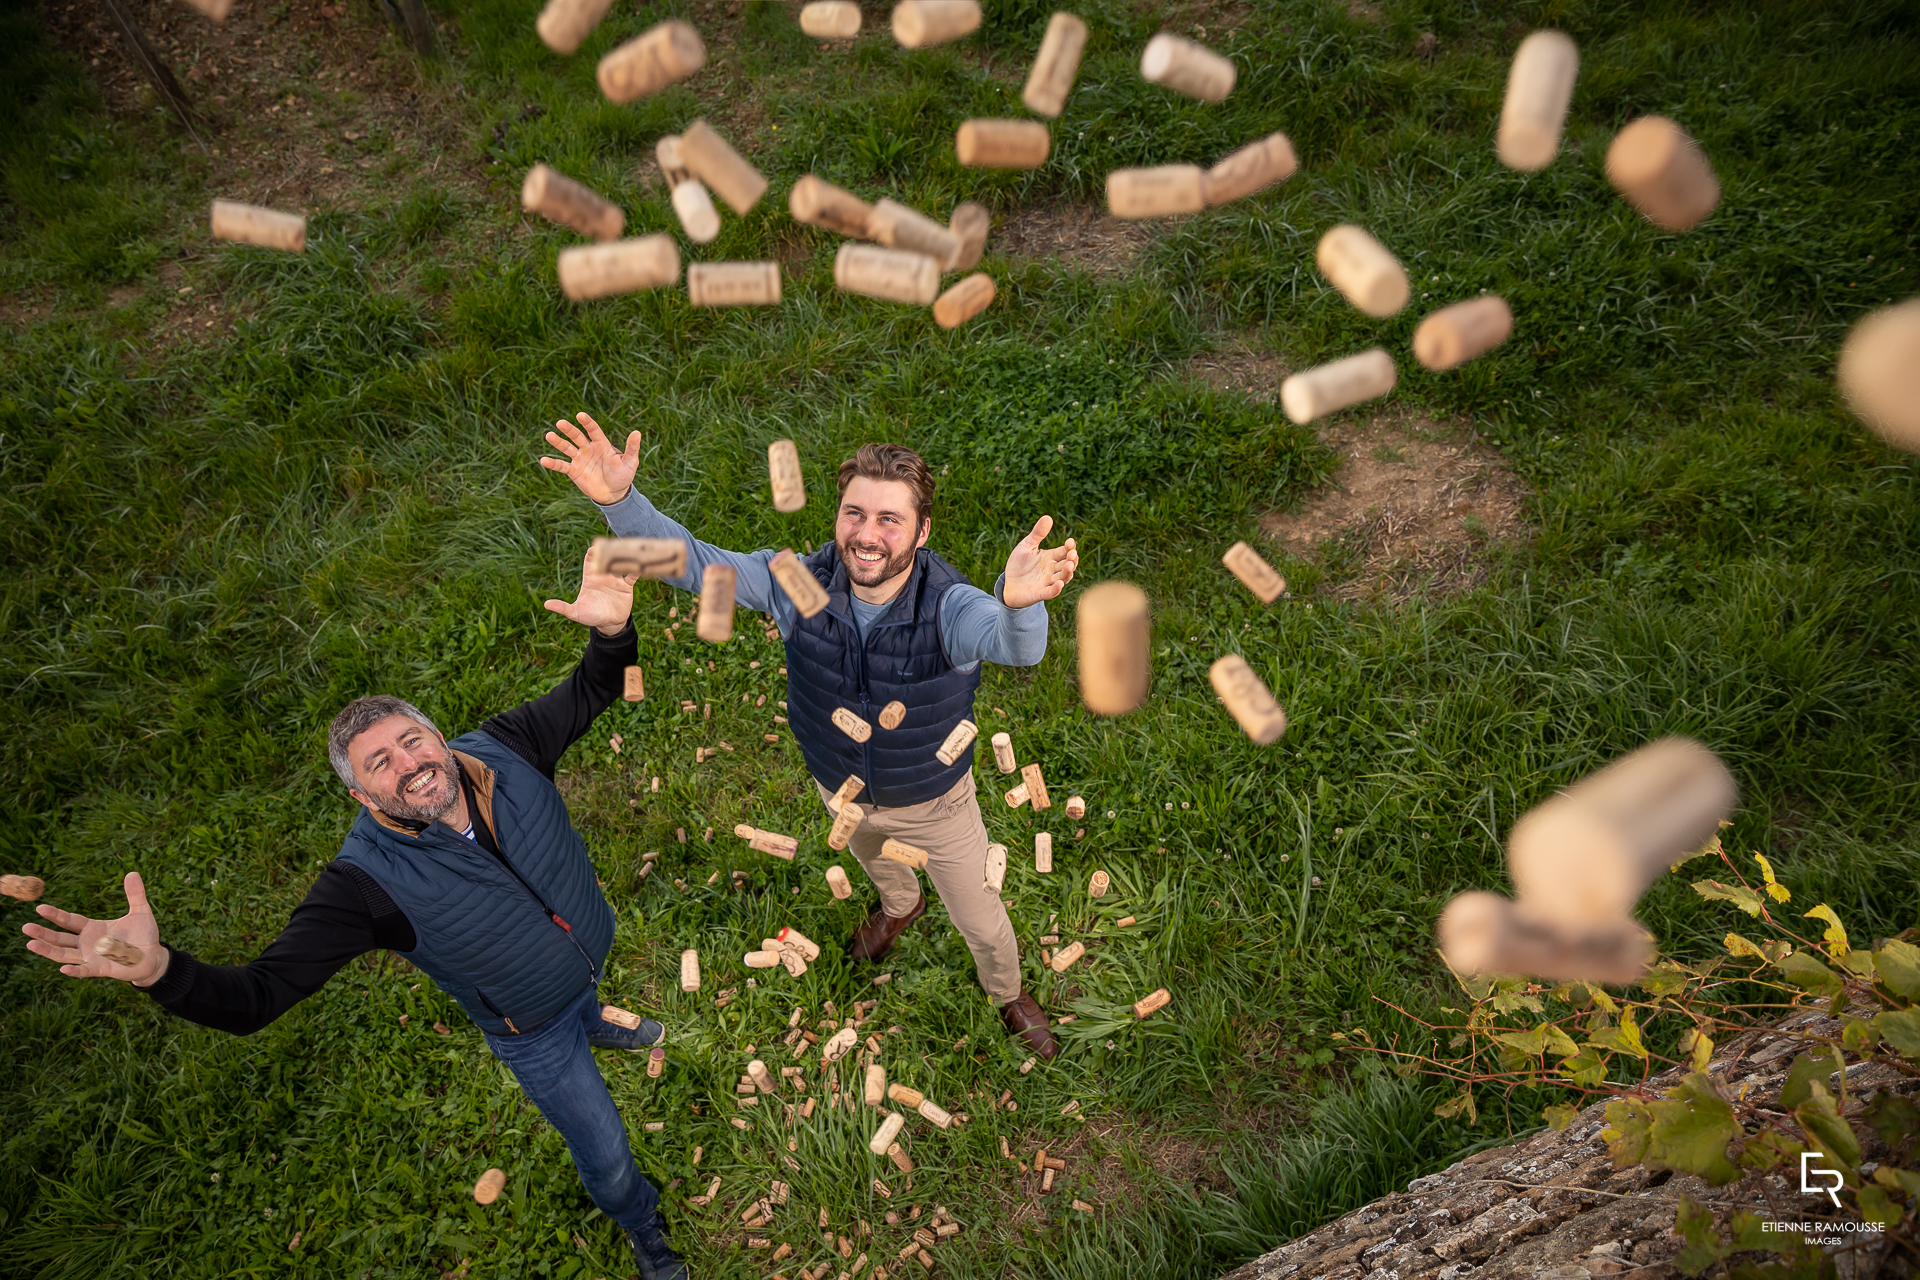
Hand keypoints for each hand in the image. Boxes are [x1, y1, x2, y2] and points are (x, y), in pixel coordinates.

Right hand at [23, 872, 168, 985]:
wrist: (153, 956)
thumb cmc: (143, 935)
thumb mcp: (140, 912)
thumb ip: (135, 894)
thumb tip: (132, 873)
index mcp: (93, 928)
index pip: (70, 920)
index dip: (55, 915)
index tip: (40, 908)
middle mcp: (88, 943)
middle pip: (60, 938)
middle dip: (44, 933)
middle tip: (25, 927)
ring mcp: (92, 957)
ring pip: (65, 954)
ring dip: (49, 951)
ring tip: (31, 944)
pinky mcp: (102, 969)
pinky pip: (85, 970)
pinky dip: (75, 970)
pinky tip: (64, 969)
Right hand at [539, 411, 640, 504]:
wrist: (614, 494)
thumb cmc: (623, 476)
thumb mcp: (631, 462)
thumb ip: (632, 448)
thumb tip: (637, 432)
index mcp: (601, 444)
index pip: (593, 430)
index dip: (587, 423)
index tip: (580, 415)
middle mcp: (588, 449)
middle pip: (577, 436)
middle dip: (569, 429)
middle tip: (560, 423)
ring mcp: (580, 459)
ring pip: (567, 448)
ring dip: (558, 442)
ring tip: (549, 435)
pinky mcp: (574, 471)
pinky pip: (562, 466)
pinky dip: (553, 463)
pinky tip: (543, 460)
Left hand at [545, 546, 637, 635]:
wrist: (608, 623)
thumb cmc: (590, 616)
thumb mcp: (576, 612)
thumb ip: (563, 607)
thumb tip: (546, 604)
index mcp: (590, 579)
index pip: (590, 561)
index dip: (591, 554)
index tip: (594, 548)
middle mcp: (603, 576)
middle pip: (605, 559)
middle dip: (607, 551)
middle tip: (610, 543)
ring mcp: (615, 580)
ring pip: (619, 564)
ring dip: (622, 556)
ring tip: (625, 548)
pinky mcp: (626, 586)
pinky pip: (632, 574)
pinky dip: (636, 568)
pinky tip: (640, 562)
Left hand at [1001, 515, 1078, 608]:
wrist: (1007, 583)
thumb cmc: (1019, 564)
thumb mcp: (1026, 546)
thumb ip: (1037, 534)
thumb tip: (1048, 517)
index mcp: (1050, 557)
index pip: (1064, 552)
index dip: (1069, 547)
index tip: (1071, 542)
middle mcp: (1052, 570)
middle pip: (1066, 565)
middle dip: (1071, 559)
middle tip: (1072, 553)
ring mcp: (1047, 582)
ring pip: (1062, 578)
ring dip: (1067, 573)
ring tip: (1069, 565)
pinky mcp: (1040, 593)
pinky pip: (1050, 592)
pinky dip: (1056, 589)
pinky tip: (1060, 584)